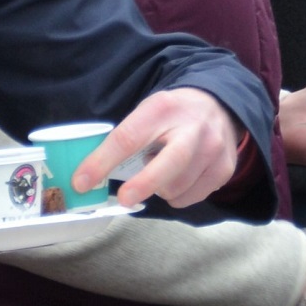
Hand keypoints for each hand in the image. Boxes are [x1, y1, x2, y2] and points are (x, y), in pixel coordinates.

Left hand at [73, 88, 244, 207]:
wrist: (219, 106)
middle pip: (169, 163)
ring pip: (177, 187)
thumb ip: (124, 139)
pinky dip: (176, 195)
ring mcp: (214, 149)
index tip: (81, 182)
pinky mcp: (224, 169)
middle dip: (143, 184)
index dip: (102, 162)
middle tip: (124, 199)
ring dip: (158, 189)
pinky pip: (190, 197)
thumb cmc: (172, 116)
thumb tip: (87, 178)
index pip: (128, 137)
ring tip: (159, 171)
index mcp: (162, 109)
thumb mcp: (147, 113)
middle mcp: (193, 128)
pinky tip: (179, 177)